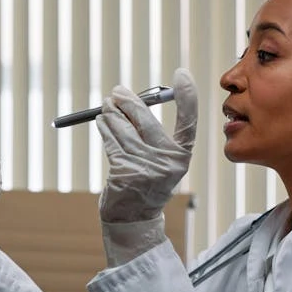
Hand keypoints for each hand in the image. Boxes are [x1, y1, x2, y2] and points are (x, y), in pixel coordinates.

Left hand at [97, 68, 197, 223]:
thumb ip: (152, 134)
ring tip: (106, 106)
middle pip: (146, 119)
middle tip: (117, 92)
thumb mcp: (159, 160)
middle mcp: (167, 162)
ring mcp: (145, 167)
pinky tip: (102, 121)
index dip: (188, 97)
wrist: (134, 217)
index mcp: (181, 157)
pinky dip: (104, 127)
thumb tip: (132, 99)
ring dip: (111, 113)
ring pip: (123, 128)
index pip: (189, 122)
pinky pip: (111, 140)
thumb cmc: (146, 180)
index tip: (182, 74)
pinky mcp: (124, 171)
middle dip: (128, 101)